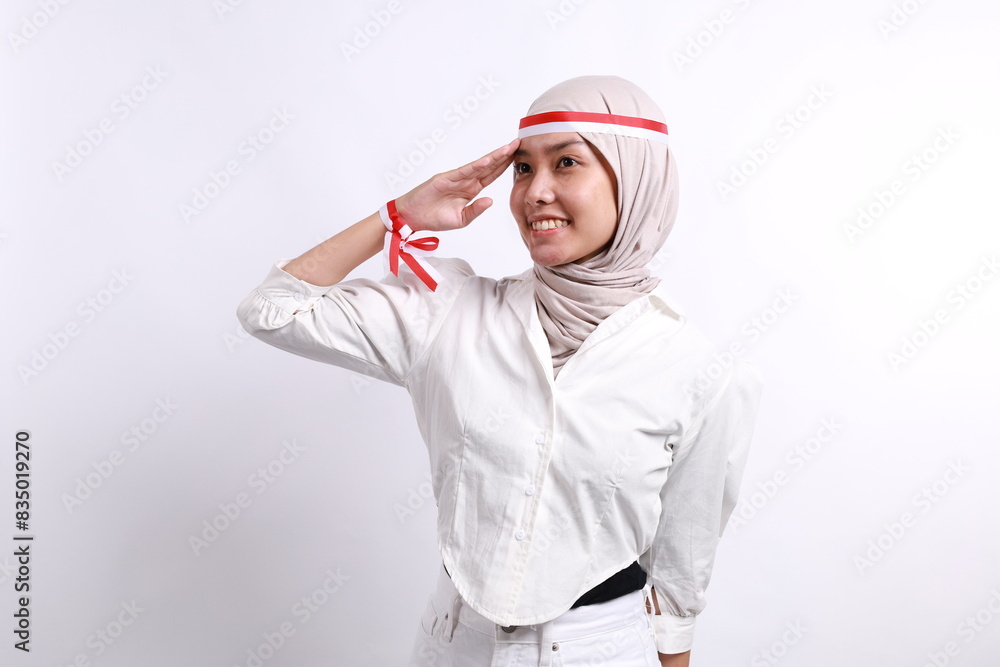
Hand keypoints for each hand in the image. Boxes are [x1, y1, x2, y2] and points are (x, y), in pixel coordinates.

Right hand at [392, 139, 519, 231]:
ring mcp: (455, 178)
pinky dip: (475, 166)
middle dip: (504, 155)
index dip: (504, 166)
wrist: (412, 217)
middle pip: (489, 166)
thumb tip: (491, 200)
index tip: (518, 157)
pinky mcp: (445, 179)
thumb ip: (476, 210)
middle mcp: (465, 181)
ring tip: (508, 148)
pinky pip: (463, 172)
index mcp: (470, 190)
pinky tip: (487, 160)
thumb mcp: (461, 219)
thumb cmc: (434, 217)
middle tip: (519, 144)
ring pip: (479, 166)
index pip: (491, 175)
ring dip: (494, 157)